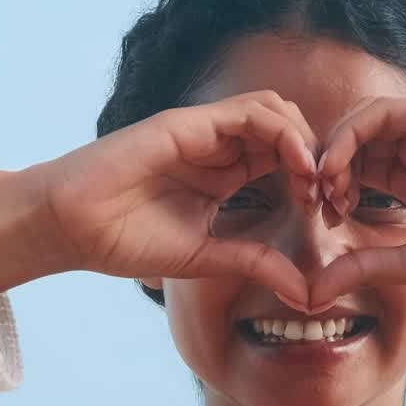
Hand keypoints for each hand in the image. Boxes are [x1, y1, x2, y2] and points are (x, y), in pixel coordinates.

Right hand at [41, 92, 318, 307]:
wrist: (72, 226)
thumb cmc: (125, 240)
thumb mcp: (207, 258)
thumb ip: (256, 264)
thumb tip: (305, 294)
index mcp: (222, 175)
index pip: (283, 161)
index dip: (312, 182)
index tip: (329, 215)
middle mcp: (217, 147)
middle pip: (287, 131)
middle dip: (318, 159)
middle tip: (333, 196)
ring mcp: (203, 131)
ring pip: (275, 111)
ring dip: (305, 142)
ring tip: (316, 182)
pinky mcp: (189, 123)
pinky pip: (250, 112)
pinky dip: (283, 133)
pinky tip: (297, 166)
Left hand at [309, 97, 405, 313]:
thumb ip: (362, 268)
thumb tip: (310, 295)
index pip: (356, 171)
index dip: (331, 189)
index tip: (322, 218)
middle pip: (354, 143)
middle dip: (326, 166)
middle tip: (316, 198)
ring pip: (363, 122)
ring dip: (334, 148)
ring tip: (326, 182)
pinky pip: (384, 112)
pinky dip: (353, 133)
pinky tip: (340, 165)